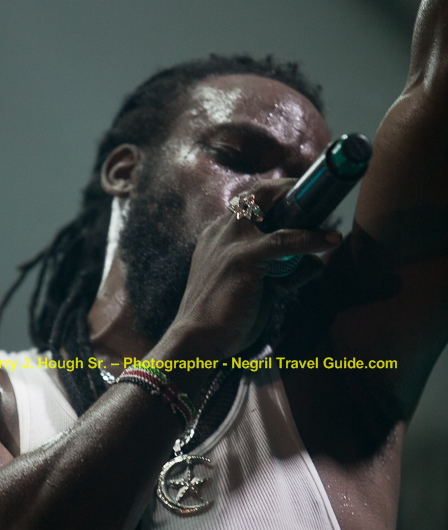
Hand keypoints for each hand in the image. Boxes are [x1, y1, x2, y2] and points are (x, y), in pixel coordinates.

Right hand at [170, 179, 341, 359]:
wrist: (198, 340)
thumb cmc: (224, 320)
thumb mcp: (257, 290)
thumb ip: (284, 274)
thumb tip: (315, 263)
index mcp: (217, 236)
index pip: (247, 204)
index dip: (275, 197)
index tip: (300, 200)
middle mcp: (221, 232)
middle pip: (258, 193)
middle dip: (289, 188)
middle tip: (317, 195)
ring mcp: (231, 242)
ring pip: (271, 205)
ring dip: (302, 204)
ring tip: (330, 210)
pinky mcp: (244, 258)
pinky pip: (285, 241)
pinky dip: (311, 238)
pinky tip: (331, 239)